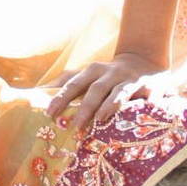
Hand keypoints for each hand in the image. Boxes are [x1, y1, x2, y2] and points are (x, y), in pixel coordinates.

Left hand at [45, 51, 165, 131]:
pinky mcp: (151, 87)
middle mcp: (111, 73)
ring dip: (110, 104)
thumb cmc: (108, 75)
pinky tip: (141, 116)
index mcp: (93, 71)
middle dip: (84, 107)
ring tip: (101, 119)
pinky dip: (146, 105)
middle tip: (74, 126)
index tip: (49, 114)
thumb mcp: (87, 75)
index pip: (73, 84)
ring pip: (120, 92)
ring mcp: (131, 80)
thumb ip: (65, 84)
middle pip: (95, 89)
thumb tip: (35, 93)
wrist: (145, 59)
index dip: (61, 98)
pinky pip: (149, 98)